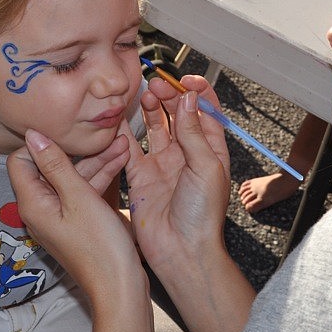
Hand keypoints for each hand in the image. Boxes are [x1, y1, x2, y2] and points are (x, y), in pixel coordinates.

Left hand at [7, 130, 143, 300]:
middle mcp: (41, 208)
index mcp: (32, 203)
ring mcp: (61, 214)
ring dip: (97, 160)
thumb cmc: (100, 246)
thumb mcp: (79, 197)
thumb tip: (33, 135)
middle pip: (51, 167)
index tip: (70, 132)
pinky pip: (85, 191)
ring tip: (124, 143)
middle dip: (79, 150)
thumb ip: (56, 164)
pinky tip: (122, 160)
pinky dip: (102, 176)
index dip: (41, 144)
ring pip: (73, 177)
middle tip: (106, 135)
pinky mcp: (79, 220)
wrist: (119, 285)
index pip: (20, 161)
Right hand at [120, 75, 230, 273]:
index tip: (184, 80)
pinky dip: (125, 132)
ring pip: (156, 126)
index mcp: (210, 150)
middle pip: (178, 114)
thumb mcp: (206, 168)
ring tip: (144, 96)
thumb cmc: (202, 215)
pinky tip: (121, 118)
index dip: (196, 92)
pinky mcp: (141, 176)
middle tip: (156, 86)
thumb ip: (195, 132)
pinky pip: (131, 148)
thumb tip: (189, 98)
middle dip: (169, 96)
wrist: (182, 251)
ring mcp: (163, 164)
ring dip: (151, 109)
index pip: (205, 111)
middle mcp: (187, 154)